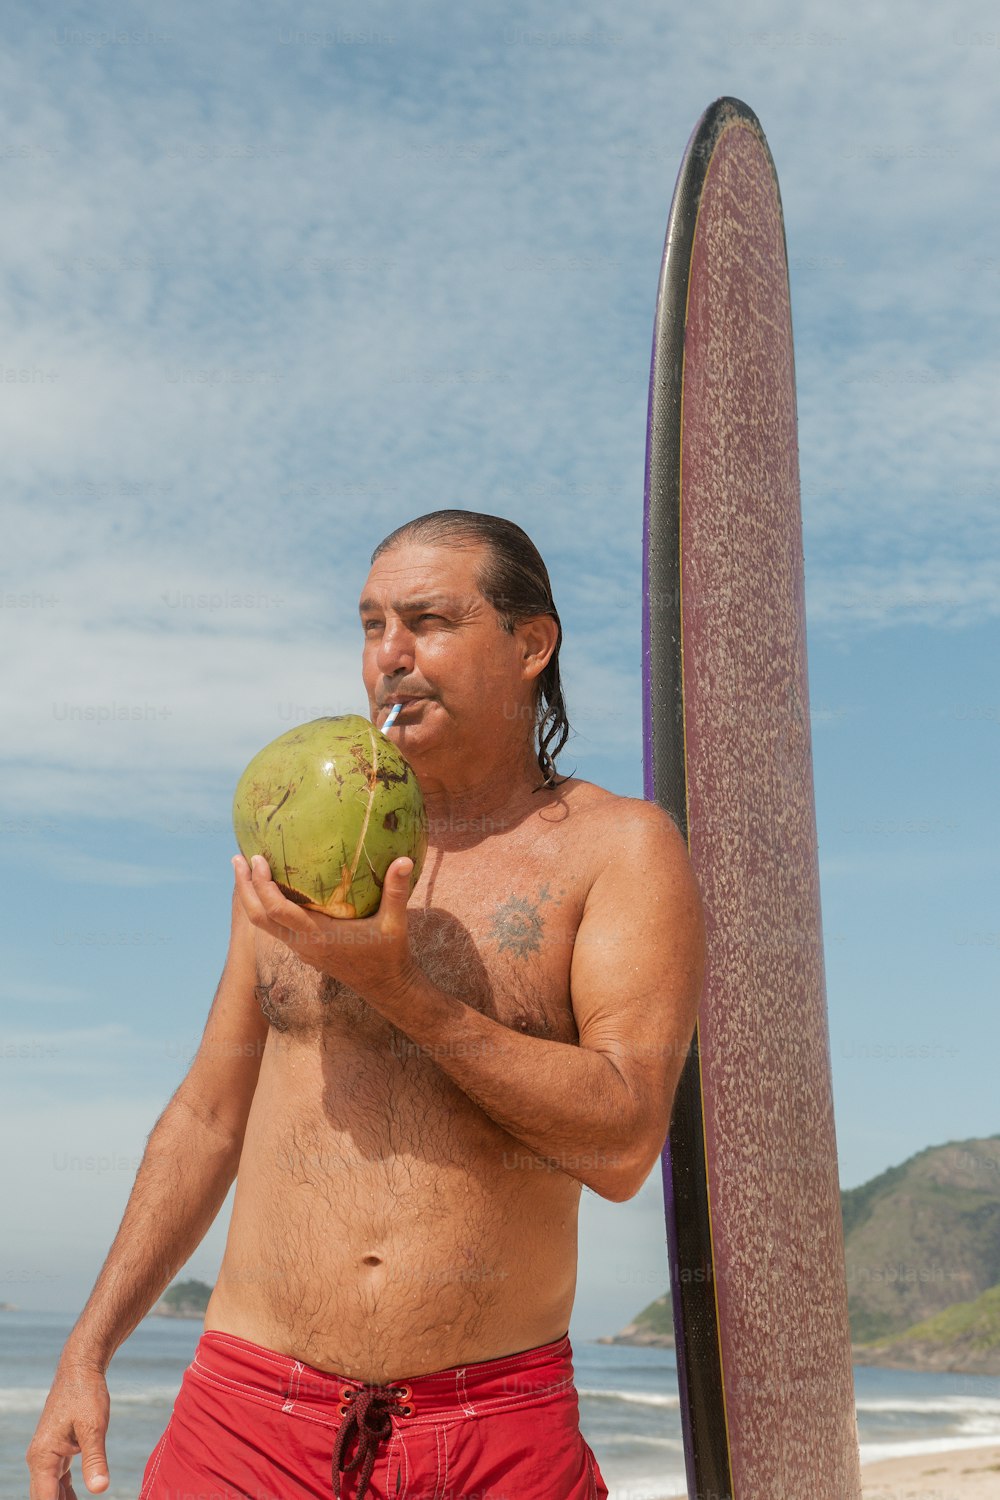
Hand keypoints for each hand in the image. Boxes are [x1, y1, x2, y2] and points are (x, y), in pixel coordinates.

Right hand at [26, 1358, 109, 1498]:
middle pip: (44, 1499)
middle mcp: (39, 1460)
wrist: (80, 1369)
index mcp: (42, 1457)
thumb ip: (95, 1459)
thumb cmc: (86, 1393)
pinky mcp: (56, 1452)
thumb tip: (100, 1490)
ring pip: (49, 1492)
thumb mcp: (94, 1427)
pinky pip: (56, 1482)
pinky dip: (65, 1495)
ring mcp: (46, 1456)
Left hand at [231, 853, 417, 1004]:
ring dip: (250, 897)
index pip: (278, 911)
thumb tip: (405, 860)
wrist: (385, 988)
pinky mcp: (303, 949)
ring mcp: (301, 949)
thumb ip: (397, 891)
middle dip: (244, 888)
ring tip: (244, 869)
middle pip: (258, 918)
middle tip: (237, 859)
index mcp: (319, 936)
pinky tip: (268, 888)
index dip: (263, 885)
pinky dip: (264, 906)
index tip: (258, 859)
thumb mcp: (396, 923)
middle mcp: (303, 944)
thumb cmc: (390, 955)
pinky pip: (274, 927)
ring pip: (262, 924)